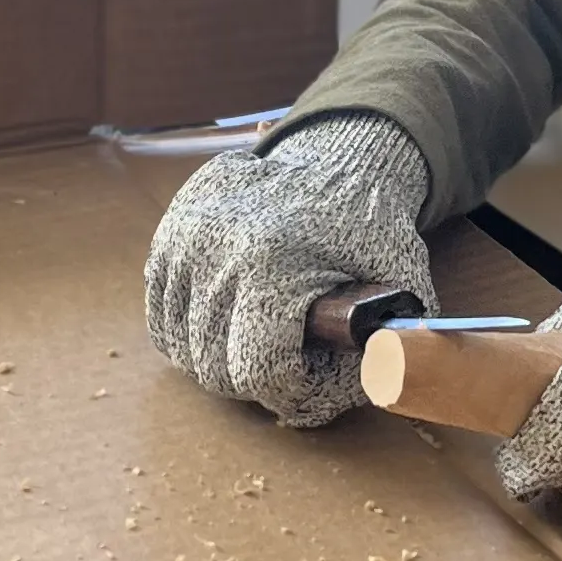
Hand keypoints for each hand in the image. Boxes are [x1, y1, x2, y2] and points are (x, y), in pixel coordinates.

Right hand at [144, 112, 434, 425]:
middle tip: (287, 359)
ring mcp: (183, 238)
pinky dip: (190, 331)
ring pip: (180, 346)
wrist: (338, 161)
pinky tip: (228, 316)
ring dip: (218, 357)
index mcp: (271, 262)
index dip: (291, 391)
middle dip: (254, 379)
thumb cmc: (370, 231)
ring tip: (257, 336)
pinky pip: (161, 314)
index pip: (257, 370)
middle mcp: (214, 248)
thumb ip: (381, 354)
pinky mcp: (168, 232)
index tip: (310, 380)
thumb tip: (347, 399)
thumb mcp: (400, 287)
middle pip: (213, 366)